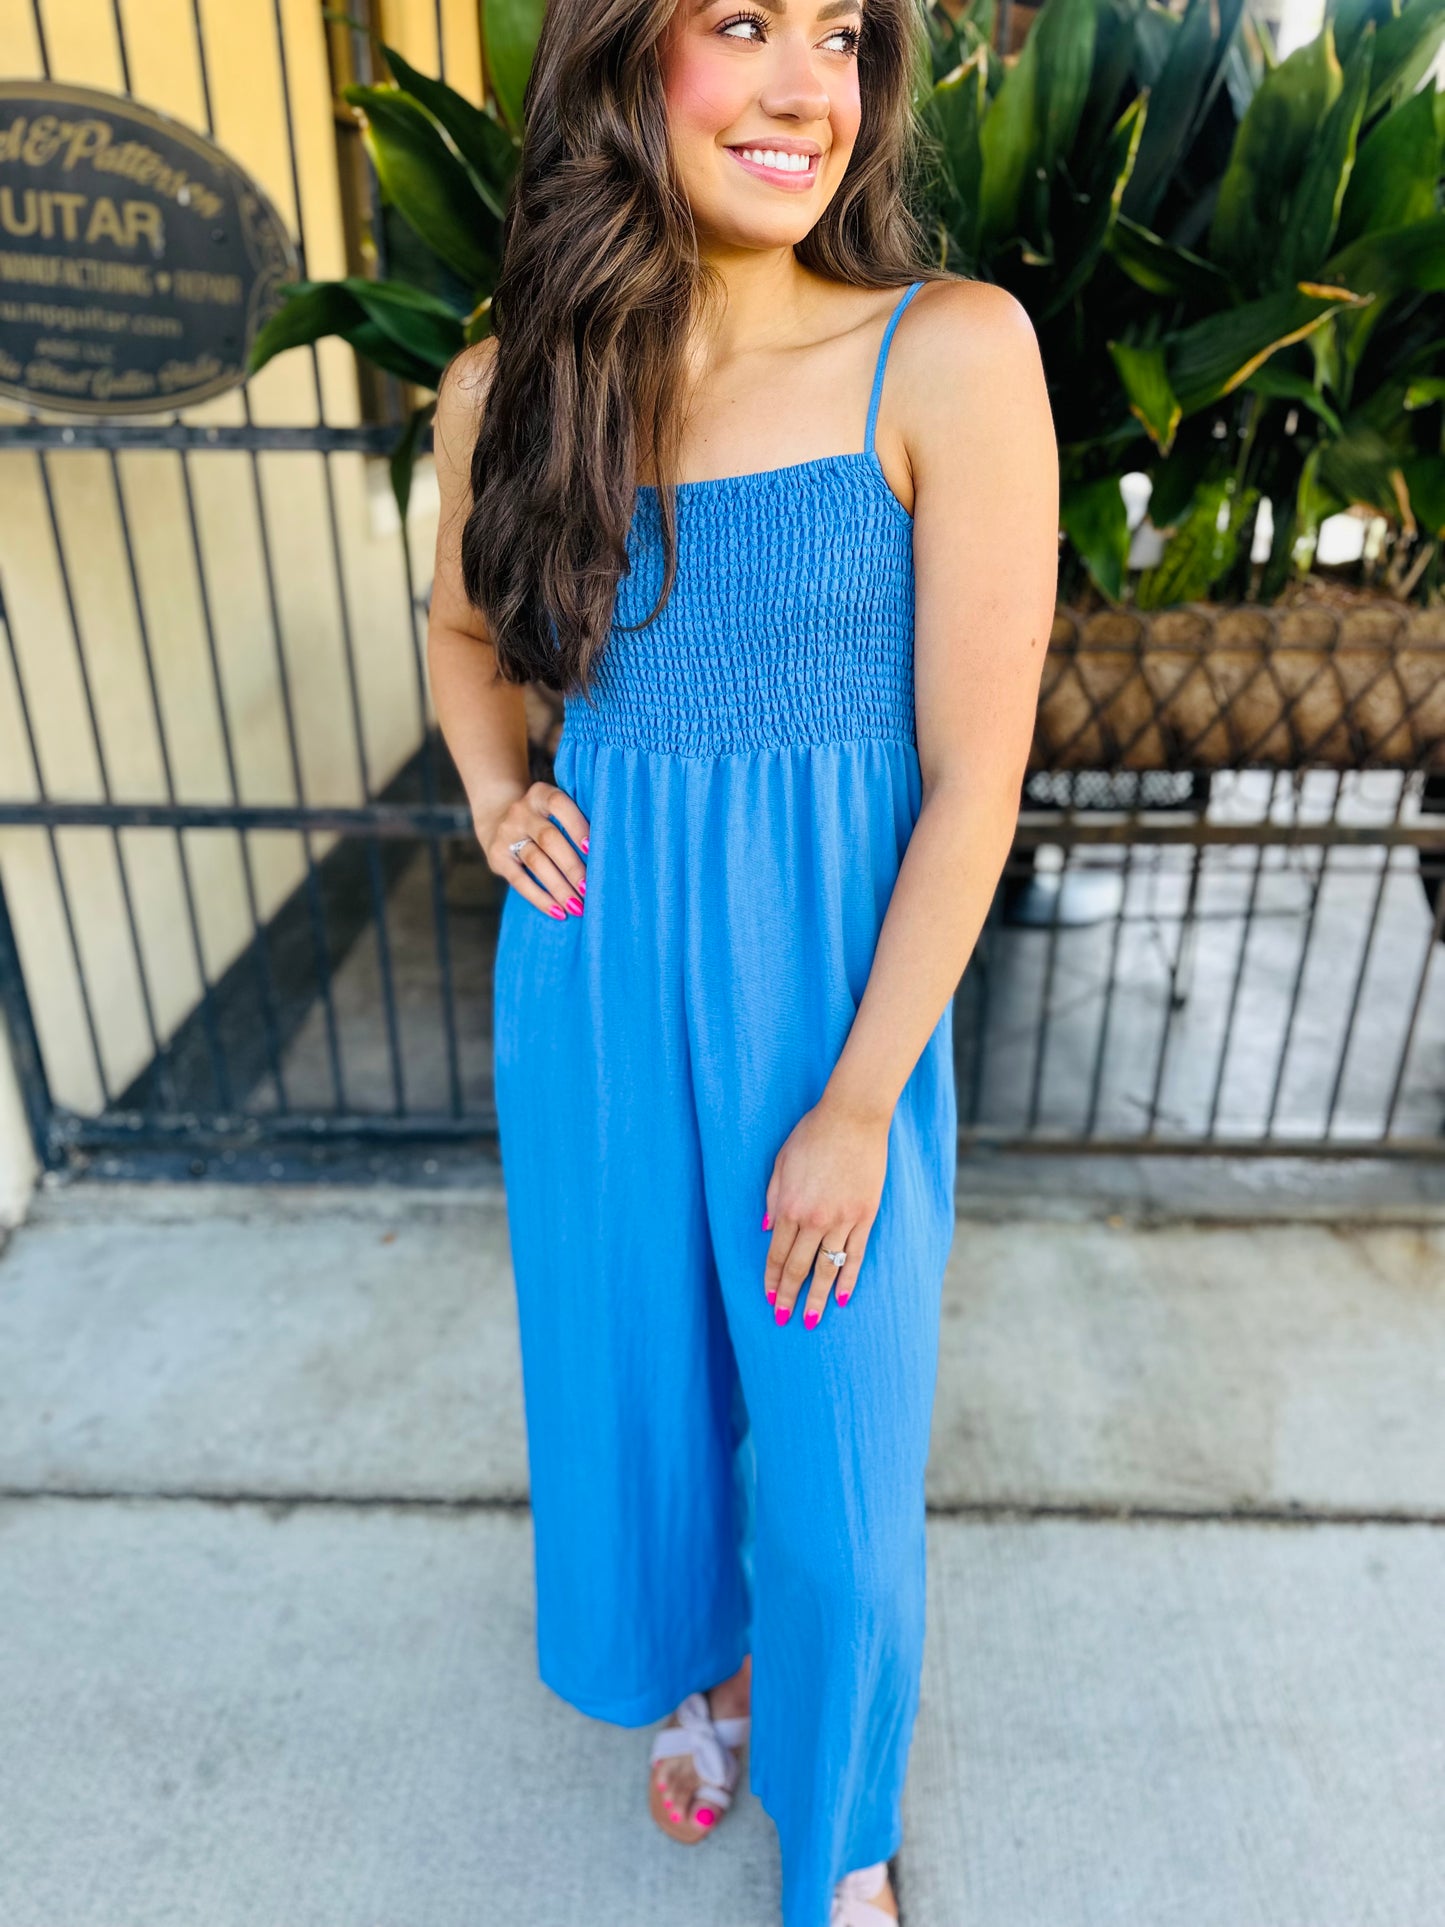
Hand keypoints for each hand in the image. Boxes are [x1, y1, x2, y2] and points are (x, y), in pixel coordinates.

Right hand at [475, 780, 589, 920]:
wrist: (498, 819)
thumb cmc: (545, 819)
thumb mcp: (556, 810)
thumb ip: (577, 822)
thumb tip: (610, 856)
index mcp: (541, 794)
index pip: (559, 805)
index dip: (576, 826)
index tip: (592, 849)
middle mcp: (521, 811)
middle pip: (549, 839)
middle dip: (572, 866)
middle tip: (590, 890)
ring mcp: (506, 833)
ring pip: (536, 862)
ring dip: (559, 887)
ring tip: (578, 906)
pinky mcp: (497, 857)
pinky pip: (519, 881)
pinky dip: (540, 898)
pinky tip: (558, 912)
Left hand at [762, 1094, 889, 1327]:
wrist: (852, 1117)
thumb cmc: (812, 1135)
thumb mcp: (780, 1163)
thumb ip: (772, 1199)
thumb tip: (767, 1231)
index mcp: (789, 1206)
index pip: (777, 1254)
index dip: (772, 1279)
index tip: (768, 1299)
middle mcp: (815, 1219)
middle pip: (799, 1267)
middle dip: (789, 1296)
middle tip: (783, 1318)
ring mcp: (843, 1219)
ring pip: (828, 1268)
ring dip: (818, 1297)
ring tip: (812, 1321)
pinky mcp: (866, 1215)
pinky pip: (855, 1254)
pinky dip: (848, 1278)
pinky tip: (842, 1297)